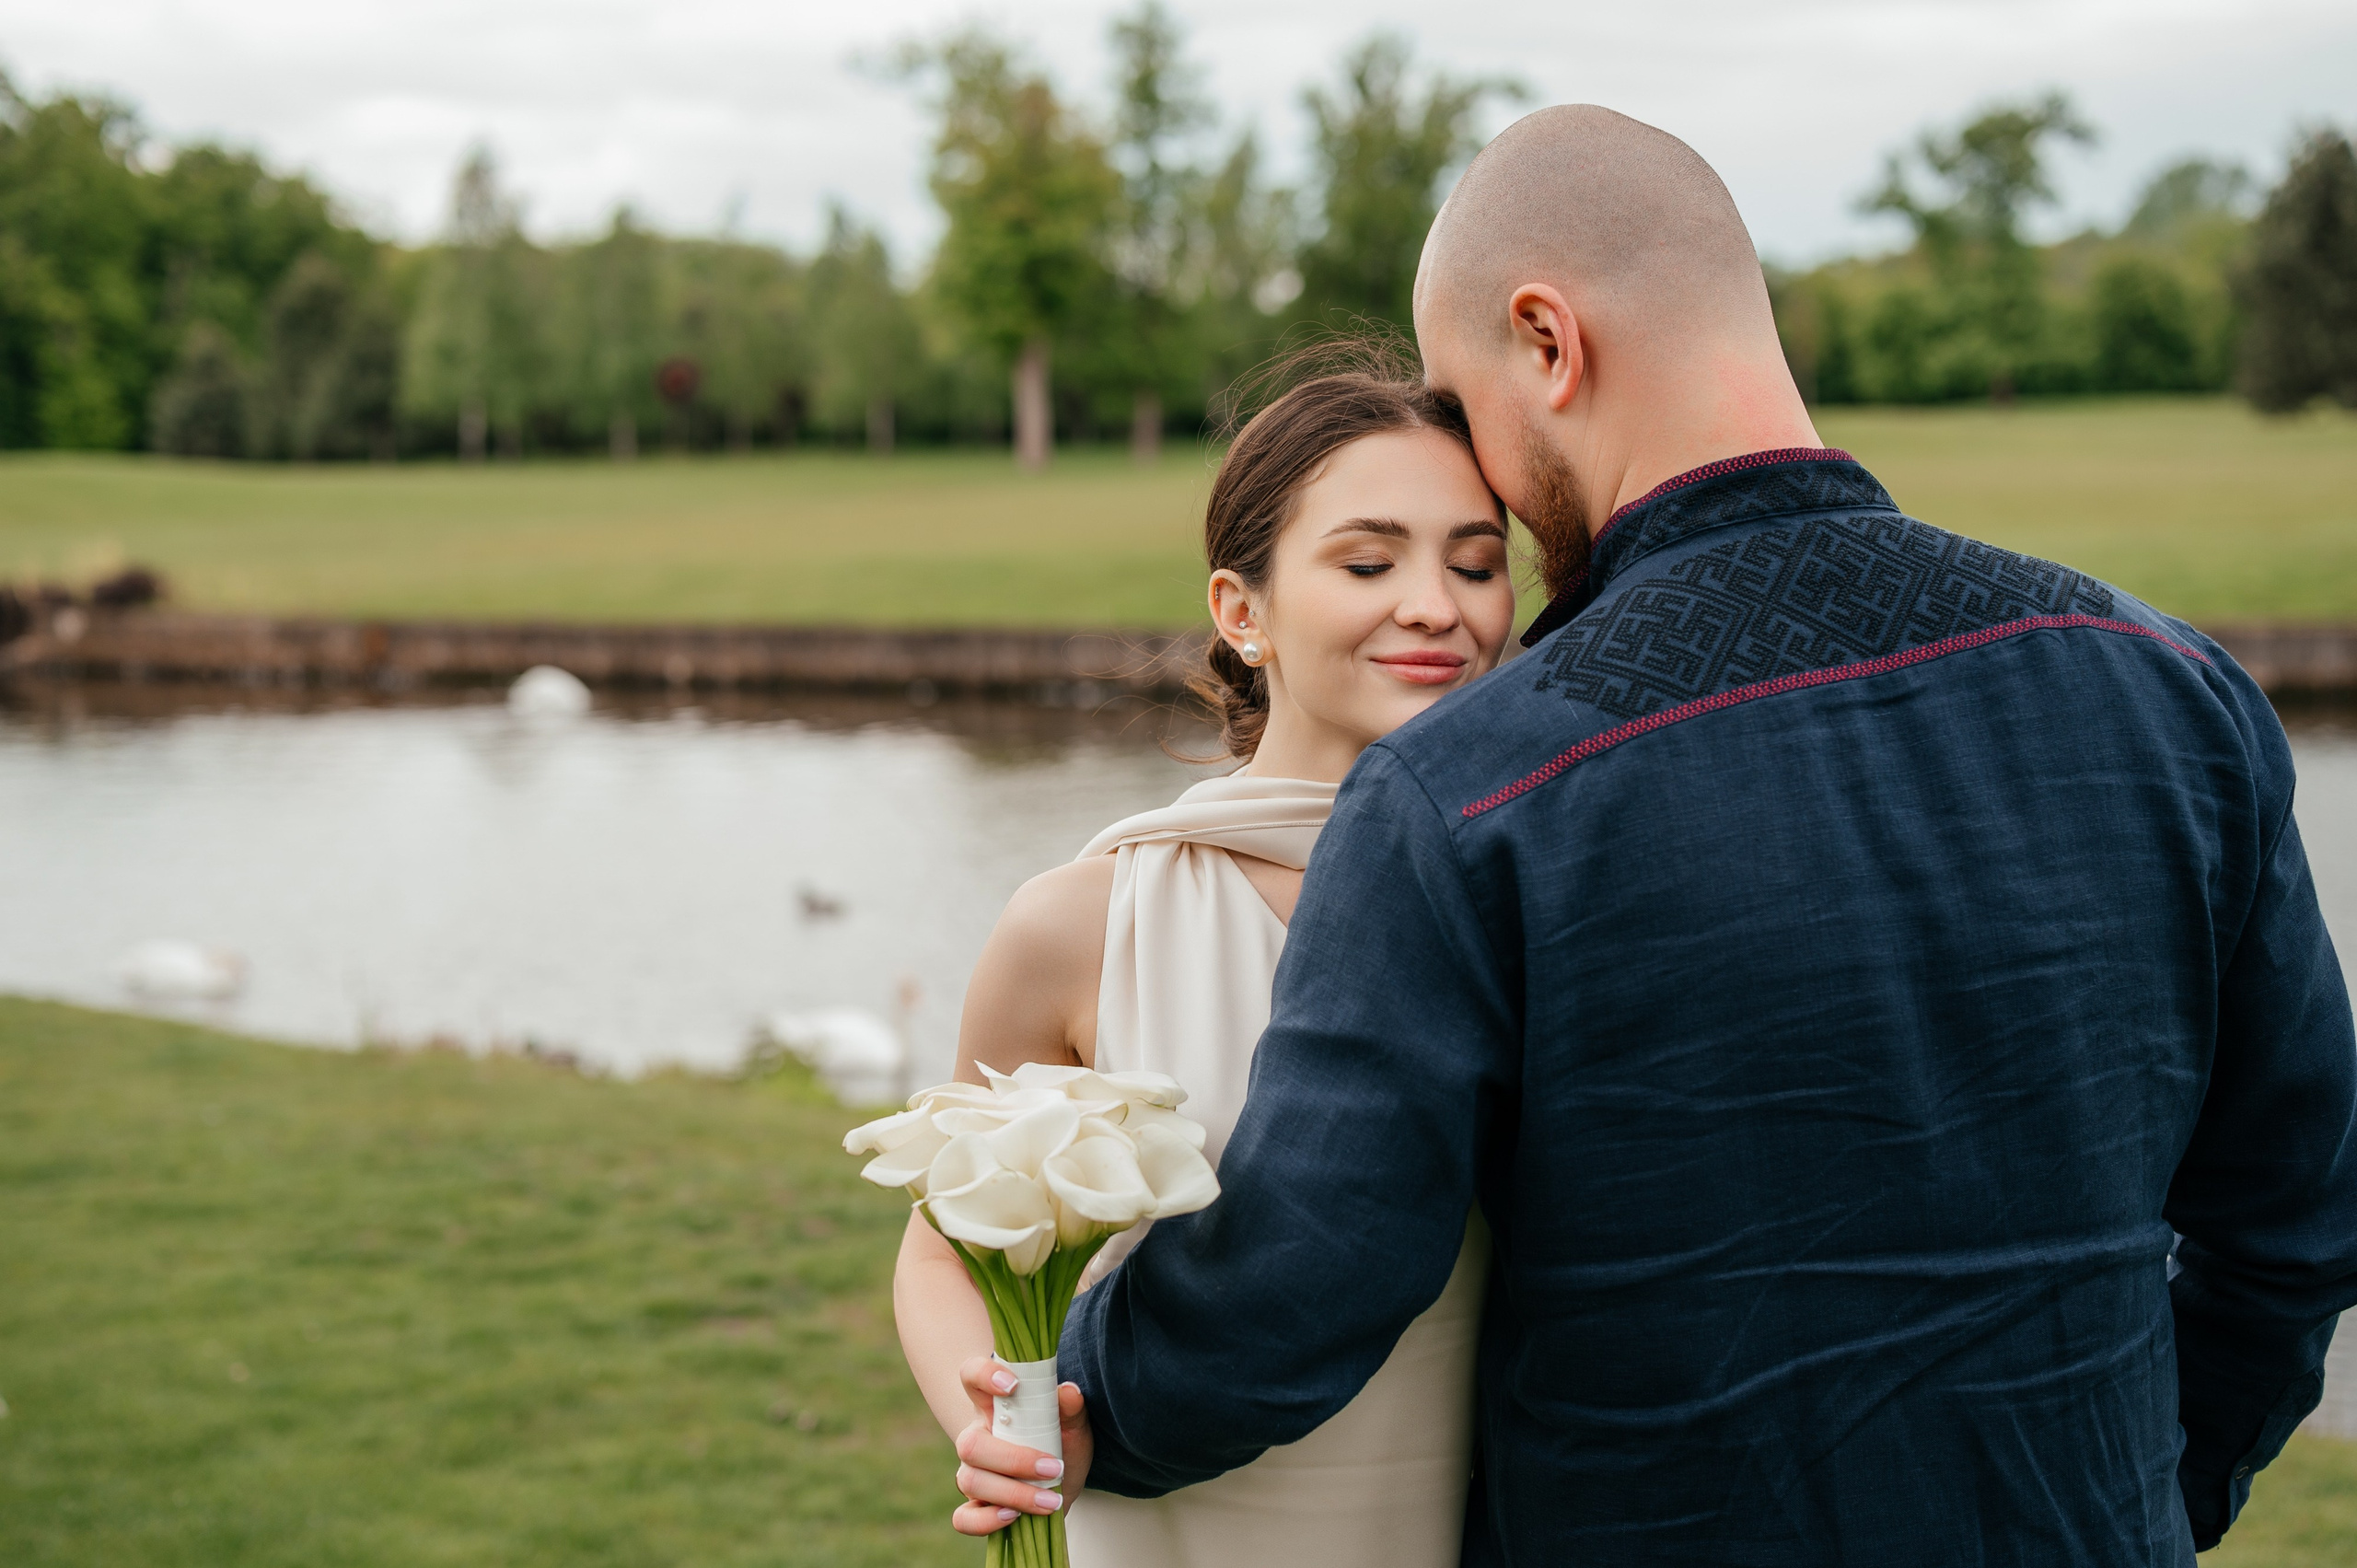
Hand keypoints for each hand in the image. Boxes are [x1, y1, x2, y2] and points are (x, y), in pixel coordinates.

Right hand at [949, 1354, 1094, 1536]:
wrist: (1063, 1484)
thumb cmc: (1062, 1445)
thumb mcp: (1074, 1425)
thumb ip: (1071, 1408)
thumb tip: (1068, 1391)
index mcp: (995, 1406)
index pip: (971, 1376)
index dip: (983, 1375)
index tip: (1013, 1385)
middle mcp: (978, 1437)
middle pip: (970, 1443)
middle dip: (1013, 1460)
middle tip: (1054, 1467)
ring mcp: (973, 1473)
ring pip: (969, 1480)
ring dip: (1012, 1493)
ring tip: (1049, 1501)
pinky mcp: (977, 1507)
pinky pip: (964, 1518)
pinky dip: (986, 1521)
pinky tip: (1014, 1517)